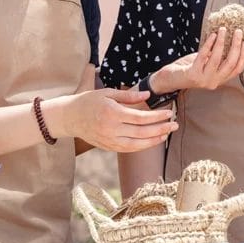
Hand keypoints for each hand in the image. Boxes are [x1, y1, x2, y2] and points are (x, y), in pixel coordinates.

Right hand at [58, 88, 177, 152]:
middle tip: (175, 125)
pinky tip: (152, 141)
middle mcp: (111, 129)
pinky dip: (142, 146)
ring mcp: (109, 140)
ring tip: (166, 134)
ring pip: (137, 144)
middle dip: (160, 129)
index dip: (157, 117)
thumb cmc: (89, 101)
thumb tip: (148, 96)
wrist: (69, 118)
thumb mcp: (107, 92)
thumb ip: (128, 96)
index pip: (140, 117)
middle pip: (141, 132)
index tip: (169, 113)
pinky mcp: (108, 147)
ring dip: (154, 140)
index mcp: (112, 113)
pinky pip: (129, 149)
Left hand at [156, 27, 243, 90]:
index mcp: (220, 79)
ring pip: (218, 58)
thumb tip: (228, 38)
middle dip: (236, 45)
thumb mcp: (206, 63)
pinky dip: (209, 44)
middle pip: (231, 63)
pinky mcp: (193, 74)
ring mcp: (204, 80)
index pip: (238, 69)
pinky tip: (212, 35)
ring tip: (223, 30)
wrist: (169, 79)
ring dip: (222, 41)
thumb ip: (217, 56)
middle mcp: (214, 82)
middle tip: (238, 32)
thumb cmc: (189, 68)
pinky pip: (204, 56)